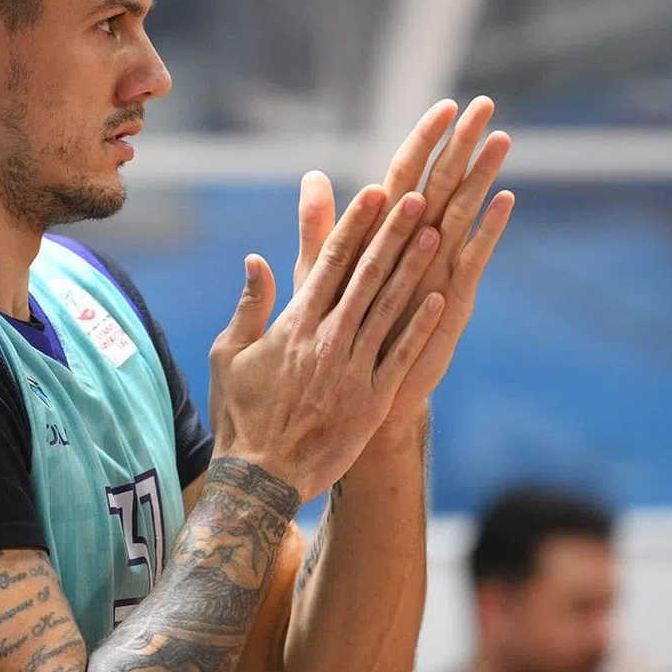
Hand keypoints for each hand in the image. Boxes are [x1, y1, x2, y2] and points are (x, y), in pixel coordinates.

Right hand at [209, 184, 446, 504]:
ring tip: (436, 231)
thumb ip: (249, 305)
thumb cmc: (240, 415)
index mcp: (294, 323)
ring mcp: (353, 369)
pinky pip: (401, 355)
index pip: (329, 262)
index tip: (375, 192)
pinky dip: (421, 325)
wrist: (260, 478)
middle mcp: (327, 338)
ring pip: (389, 307)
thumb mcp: (229, 355)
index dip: (355, 224)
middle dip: (392, 232)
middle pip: (366, 275)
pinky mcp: (372, 399)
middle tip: (416, 196)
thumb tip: (256, 259)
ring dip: (413, 267)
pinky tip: (441, 296)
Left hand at [294, 98, 513, 424]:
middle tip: (485, 104)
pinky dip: (486, 232)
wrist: (350, 391)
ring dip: (481, 177)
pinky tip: (504, 202)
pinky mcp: (450, 303)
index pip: (406, 176)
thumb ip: (321, 225)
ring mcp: (436, 272)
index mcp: (384, 236)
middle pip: (441, 185)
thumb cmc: (334, 330)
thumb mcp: (321, 272)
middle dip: (461, 145)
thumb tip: (312, 175)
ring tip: (501, 139)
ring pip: (461, 214)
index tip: (446, 105)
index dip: (423, 141)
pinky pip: (470, 262)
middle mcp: (416, 247)